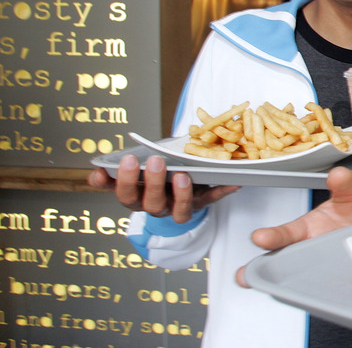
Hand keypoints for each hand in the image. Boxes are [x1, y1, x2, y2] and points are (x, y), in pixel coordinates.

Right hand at [87, 154, 239, 222]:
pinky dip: (223, 191)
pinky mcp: (201, 204)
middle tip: (155, 162)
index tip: (104, 171)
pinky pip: (213, 199)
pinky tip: (233, 182)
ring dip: (180, 193)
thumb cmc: (158, 172)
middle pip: (149, 202)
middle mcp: (155, 205)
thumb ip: (122, 168)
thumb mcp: (140, 168)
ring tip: (183, 175)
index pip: (122, 193)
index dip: (113, 184)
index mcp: (138, 194)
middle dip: (151, 182)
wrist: (182, 186)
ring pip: (177, 210)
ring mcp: (178, 208)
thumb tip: (97, 171)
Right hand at [236, 166, 351, 286]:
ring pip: (300, 276)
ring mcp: (324, 263)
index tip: (258, 237)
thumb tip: (337, 175)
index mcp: (310, 227)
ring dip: (288, 282)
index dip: (272, 236)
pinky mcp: (338, 275)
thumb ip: (345, 183)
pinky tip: (318, 295)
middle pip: (283, 260)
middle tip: (248, 274)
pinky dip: (321, 291)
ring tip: (274, 288)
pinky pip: (326, 286)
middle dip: (266, 267)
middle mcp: (312, 247)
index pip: (286, 233)